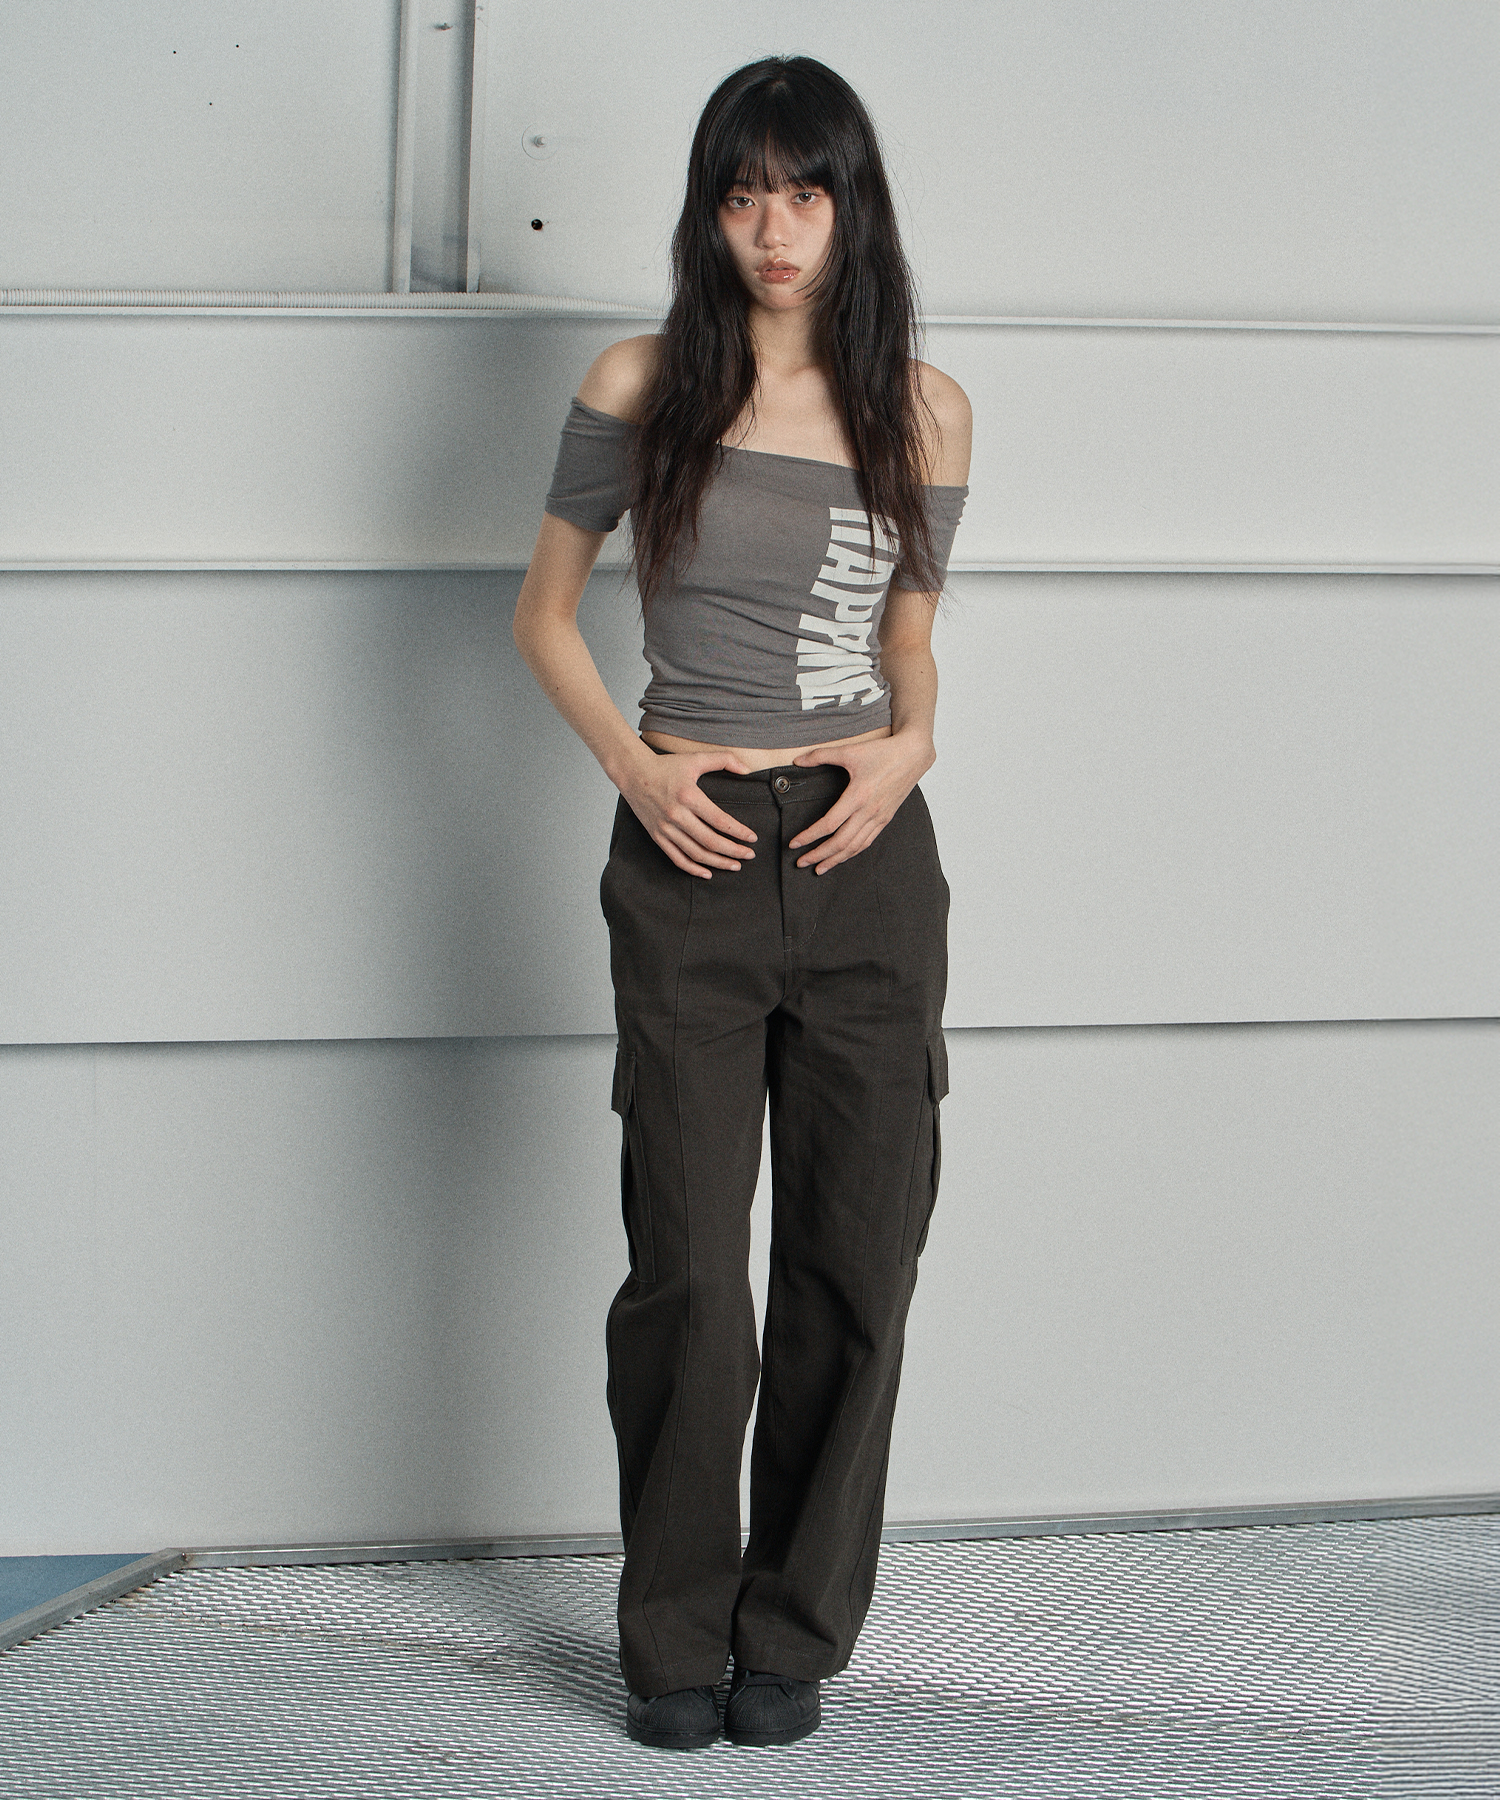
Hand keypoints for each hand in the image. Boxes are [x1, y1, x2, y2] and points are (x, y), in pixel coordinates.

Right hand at [620, 748, 759, 877]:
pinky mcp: (657, 836)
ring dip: (718, 863)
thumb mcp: (696, 758)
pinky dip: (693, 869)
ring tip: (735, 865)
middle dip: (734, 851)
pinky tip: (707, 873)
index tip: (752, 838)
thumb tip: (747, 769)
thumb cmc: (666, 766)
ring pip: (696, 853)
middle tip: (749, 855)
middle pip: (711, 841)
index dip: (739, 832)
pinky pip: (677, 858)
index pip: (720, 821)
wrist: (633, 773)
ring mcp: (666, 828)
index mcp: (689, 796)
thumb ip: (724, 760)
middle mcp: (677, 815)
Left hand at [788, 730, 935, 873]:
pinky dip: (853, 853)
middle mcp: (869, 811)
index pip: (828, 824)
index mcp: (858, 796)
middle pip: (840, 842)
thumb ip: (820, 755)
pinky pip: (867, 842)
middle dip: (818, 855)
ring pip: (855, 847)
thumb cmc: (883, 752)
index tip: (794, 844)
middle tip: (801, 862)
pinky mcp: (886, 819)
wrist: (913, 755)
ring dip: (835, 860)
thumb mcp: (849, 751)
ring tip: (819, 868)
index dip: (809, 836)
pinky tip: (842, 857)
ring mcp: (879, 817)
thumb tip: (797, 760)